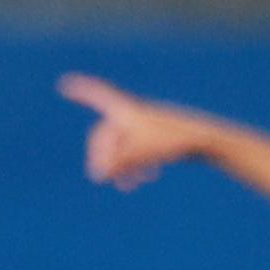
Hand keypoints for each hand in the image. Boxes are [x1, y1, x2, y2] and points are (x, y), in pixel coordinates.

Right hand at [59, 73, 201, 190]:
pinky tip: (144, 180)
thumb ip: (115, 164)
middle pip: (107, 133)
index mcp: (126, 111)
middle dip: (102, 155)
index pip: (98, 95)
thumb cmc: (171, 142)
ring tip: (125, 186)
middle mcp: (133, 115)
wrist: (205, 139)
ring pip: (123, 146)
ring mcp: (146, 126)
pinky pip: (138, 151)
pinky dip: (136, 165)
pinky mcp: (159, 138)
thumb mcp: (138, 154)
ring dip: (120, 165)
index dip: (81, 91)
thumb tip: (98, 175)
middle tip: (101, 178)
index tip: (64, 83)